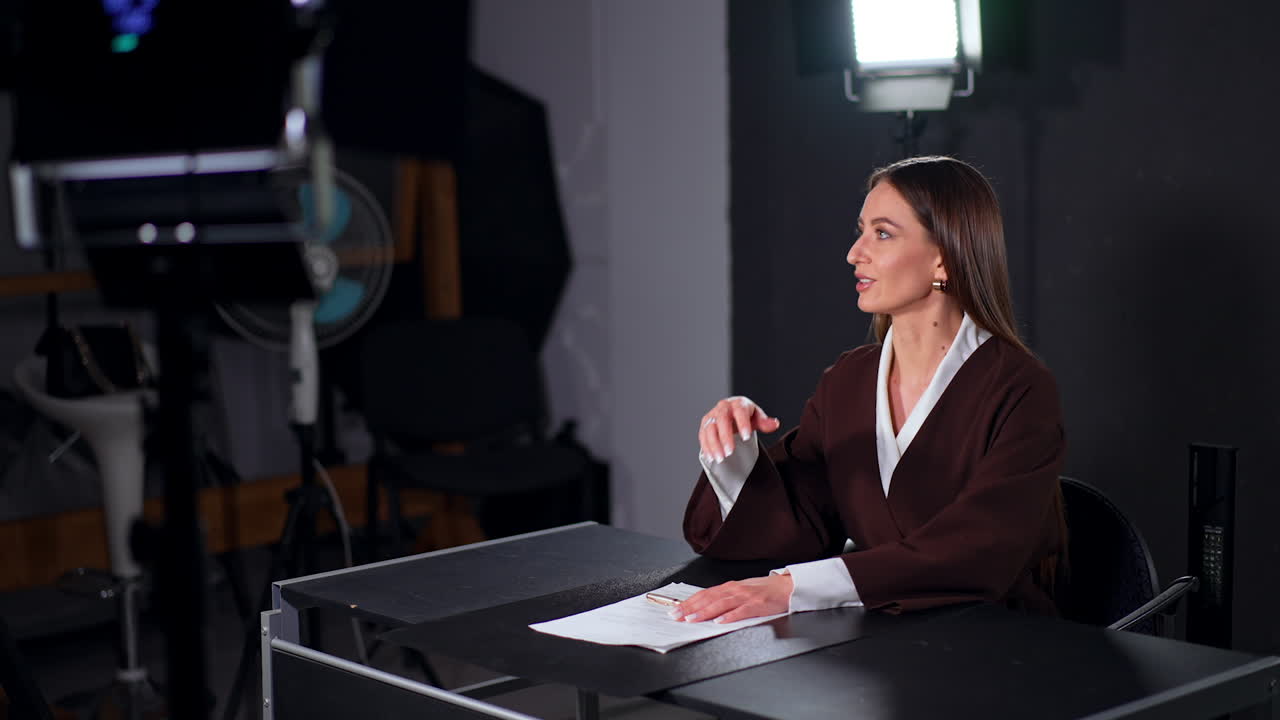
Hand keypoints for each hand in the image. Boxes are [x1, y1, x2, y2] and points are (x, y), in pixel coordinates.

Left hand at [669, 574, 792, 623]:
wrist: (788, 587)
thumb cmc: (765, 590)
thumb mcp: (742, 591)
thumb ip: (725, 598)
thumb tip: (705, 607)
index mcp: (730, 587)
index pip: (704, 594)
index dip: (688, 602)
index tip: (675, 610)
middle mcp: (735, 590)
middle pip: (708, 599)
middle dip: (690, 608)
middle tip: (676, 616)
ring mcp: (746, 597)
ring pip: (721, 604)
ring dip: (704, 612)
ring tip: (692, 619)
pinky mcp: (757, 605)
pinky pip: (741, 611)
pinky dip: (729, 616)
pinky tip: (720, 622)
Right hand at [699, 396, 780, 462]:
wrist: (732, 413)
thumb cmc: (747, 416)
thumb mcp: (757, 418)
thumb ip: (765, 422)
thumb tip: (775, 424)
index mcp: (738, 404)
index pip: (740, 411)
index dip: (742, 424)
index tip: (746, 438)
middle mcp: (723, 407)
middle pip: (722, 420)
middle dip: (725, 437)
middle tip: (730, 453)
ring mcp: (712, 415)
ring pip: (710, 428)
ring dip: (714, 445)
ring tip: (720, 459)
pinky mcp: (705, 425)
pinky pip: (703, 435)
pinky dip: (706, 447)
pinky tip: (711, 458)